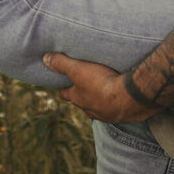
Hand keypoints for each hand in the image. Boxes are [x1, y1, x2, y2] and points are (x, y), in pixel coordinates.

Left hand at [42, 52, 156, 121]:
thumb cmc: (101, 84)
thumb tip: (45, 59)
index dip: (63, 87)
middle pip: (82, 101)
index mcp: (78, 98)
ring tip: (103, 89)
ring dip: (98, 99)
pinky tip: (119, 97)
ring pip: (98, 107)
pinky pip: (114, 109)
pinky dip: (114, 103)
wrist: (128, 99)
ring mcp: (105, 114)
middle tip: (84, 82)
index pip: (65, 93)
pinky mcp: (120, 114)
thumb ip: (62, 63)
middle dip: (82, 93)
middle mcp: (89, 109)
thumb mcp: (78, 69)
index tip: (62, 81)